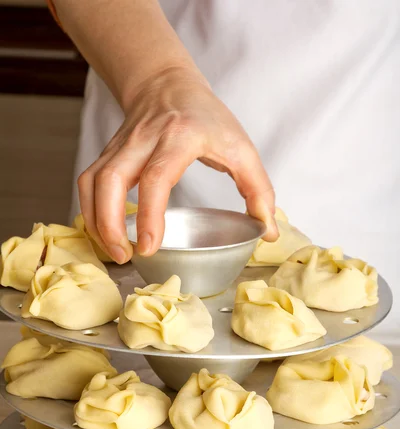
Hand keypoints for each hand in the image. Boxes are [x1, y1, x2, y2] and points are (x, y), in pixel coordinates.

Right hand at [78, 67, 277, 262]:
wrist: (166, 85)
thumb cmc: (206, 118)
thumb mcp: (241, 147)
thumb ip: (259, 190)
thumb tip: (266, 231)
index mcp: (180, 137)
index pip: (156, 177)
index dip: (150, 214)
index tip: (149, 246)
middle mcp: (143, 140)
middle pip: (110, 181)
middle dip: (110, 224)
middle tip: (125, 256)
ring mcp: (120, 146)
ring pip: (92, 183)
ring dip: (95, 221)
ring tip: (115, 251)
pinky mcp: (107, 154)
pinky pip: (88, 183)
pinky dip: (90, 211)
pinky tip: (104, 232)